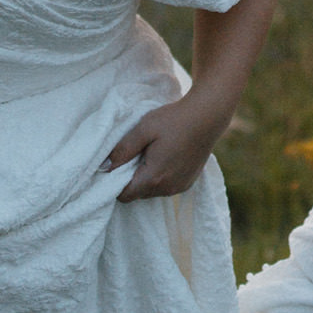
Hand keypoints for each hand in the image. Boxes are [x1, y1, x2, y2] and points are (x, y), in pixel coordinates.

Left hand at [105, 93, 228, 202]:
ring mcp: (180, 187)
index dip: (115, 183)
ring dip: (146, 178)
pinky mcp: (188, 183)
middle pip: (138, 194)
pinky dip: (160, 177)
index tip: (116, 165)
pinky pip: (166, 187)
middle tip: (134, 155)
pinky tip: (165, 157)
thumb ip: (123, 149)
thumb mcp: (143, 129)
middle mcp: (167, 188)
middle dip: (131, 179)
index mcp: (153, 177)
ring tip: (151, 154)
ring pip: (152, 191)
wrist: (207, 116)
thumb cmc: (174, 120)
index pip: (124, 196)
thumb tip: (105, 166)